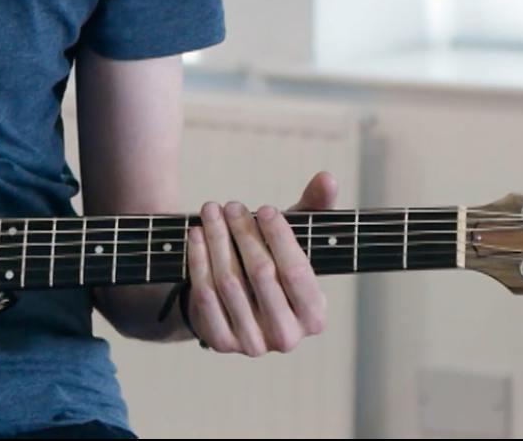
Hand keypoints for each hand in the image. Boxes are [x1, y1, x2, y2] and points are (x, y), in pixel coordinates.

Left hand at [186, 171, 337, 355]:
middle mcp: (287, 337)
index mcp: (315, 316)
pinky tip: (195, 234)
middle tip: (231, 205)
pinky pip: (205, 294)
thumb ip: (314, 211)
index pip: (297, 271)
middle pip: (261, 274)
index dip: (280, 237)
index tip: (265, 208)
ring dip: (217, 239)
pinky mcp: (220, 343)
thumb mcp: (295, 242)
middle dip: (243, 233)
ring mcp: (253, 344)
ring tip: (211, 211)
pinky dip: (198, 259)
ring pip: (229, 281)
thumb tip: (327, 178)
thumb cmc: (275, 268)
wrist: (238, 309)